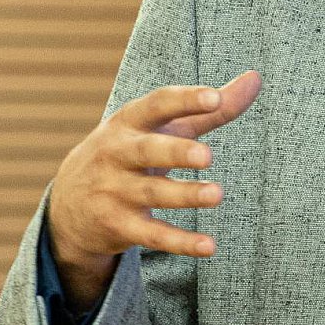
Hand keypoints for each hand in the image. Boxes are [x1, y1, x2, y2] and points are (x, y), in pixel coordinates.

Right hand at [46, 71, 262, 309]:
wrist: (68, 204)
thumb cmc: (132, 152)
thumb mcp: (162, 127)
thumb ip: (209, 109)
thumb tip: (256, 78)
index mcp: (129, 122)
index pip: (157, 105)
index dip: (185, 100)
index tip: (214, 97)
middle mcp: (117, 153)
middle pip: (146, 150)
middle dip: (175, 151)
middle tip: (207, 156)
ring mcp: (114, 191)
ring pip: (151, 194)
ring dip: (184, 196)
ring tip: (216, 195)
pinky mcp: (118, 226)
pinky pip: (151, 235)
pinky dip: (179, 242)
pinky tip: (208, 246)